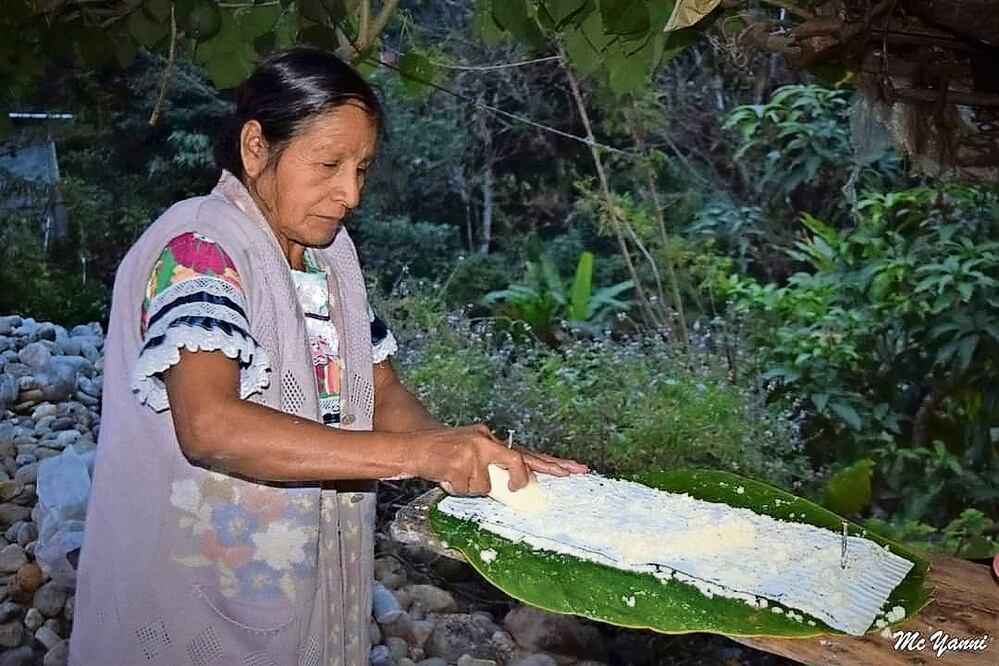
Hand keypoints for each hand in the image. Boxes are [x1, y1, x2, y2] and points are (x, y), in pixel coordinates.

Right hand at [413, 424, 587, 494]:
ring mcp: (474, 451)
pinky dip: (457, 488)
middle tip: (535, 483)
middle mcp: (487, 440)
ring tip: (455, 477)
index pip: (526, 453)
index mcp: (491, 439)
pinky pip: (469, 488)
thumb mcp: (472, 452)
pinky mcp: (461, 462)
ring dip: (471, 488)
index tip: (572, 469)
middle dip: (528, 475)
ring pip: (487, 485)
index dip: (550, 463)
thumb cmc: (443, 454)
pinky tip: (446, 477)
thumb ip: (493, 465)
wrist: (413, 447)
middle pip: (517, 460)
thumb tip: (513, 485)